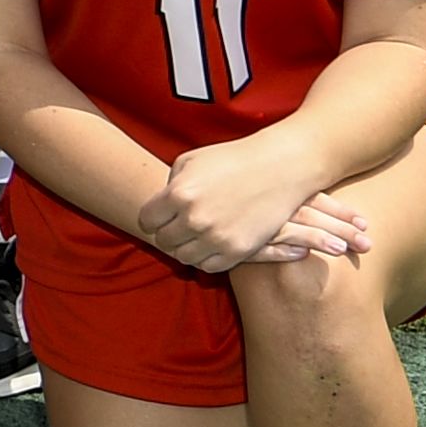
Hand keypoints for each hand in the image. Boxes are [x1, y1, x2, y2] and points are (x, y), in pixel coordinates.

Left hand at [135, 136, 364, 273]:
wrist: (278, 167)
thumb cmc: (232, 160)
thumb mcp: (191, 162)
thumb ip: (170, 185)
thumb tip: (161, 206)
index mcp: (179, 194)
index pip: (147, 221)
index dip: (153, 218)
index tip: (161, 216)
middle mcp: (194, 219)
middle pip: (164, 241)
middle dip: (168, 233)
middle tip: (179, 227)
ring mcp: (216, 237)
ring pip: (184, 257)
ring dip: (186, 248)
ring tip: (195, 236)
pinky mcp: (238, 250)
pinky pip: (208, 266)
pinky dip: (205, 258)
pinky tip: (211, 244)